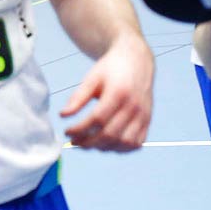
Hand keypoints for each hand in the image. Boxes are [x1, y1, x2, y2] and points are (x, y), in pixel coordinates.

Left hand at [59, 31, 153, 150]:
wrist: (136, 61)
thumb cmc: (111, 69)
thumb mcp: (92, 78)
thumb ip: (78, 97)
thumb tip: (63, 115)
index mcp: (119, 93)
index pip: (97, 120)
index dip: (80, 129)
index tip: (67, 131)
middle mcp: (134, 106)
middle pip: (110, 134)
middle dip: (88, 142)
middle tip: (74, 141)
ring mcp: (143, 115)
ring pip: (123, 142)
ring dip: (103, 147)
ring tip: (88, 142)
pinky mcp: (148, 121)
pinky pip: (135, 143)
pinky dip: (120, 148)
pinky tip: (106, 143)